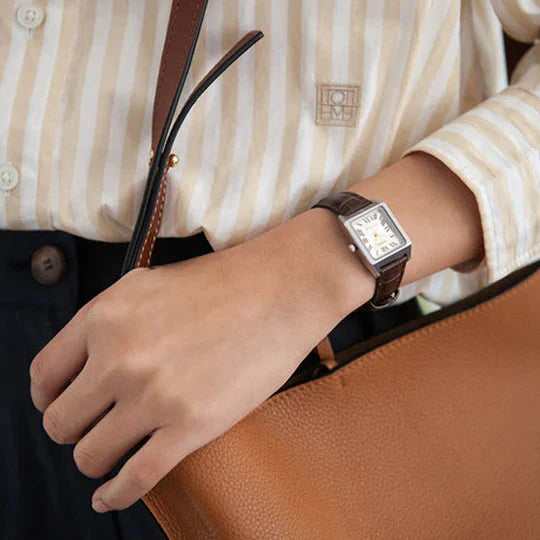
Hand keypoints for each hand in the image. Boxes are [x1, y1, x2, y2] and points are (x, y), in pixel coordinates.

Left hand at [28, 218, 368, 512]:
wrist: (281, 289)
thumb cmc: (223, 283)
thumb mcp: (146, 285)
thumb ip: (107, 323)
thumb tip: (84, 363)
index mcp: (105, 317)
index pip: (44, 376)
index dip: (49, 398)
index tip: (62, 406)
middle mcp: (119, 357)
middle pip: (61, 422)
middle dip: (74, 430)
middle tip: (95, 427)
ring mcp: (154, 394)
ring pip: (90, 455)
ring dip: (96, 460)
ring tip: (112, 454)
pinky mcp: (190, 426)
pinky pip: (134, 478)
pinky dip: (116, 494)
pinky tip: (111, 494)